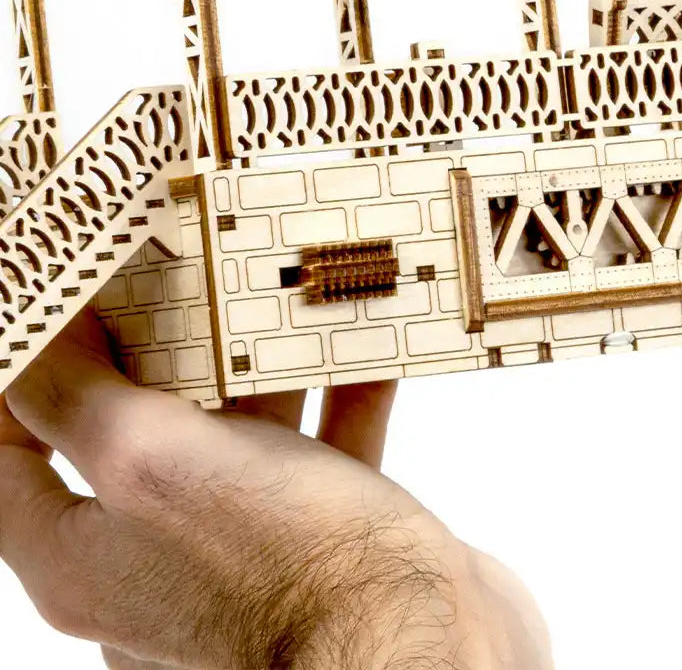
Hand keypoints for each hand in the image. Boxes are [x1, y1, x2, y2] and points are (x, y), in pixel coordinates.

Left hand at [0, 312, 550, 669]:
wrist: (417, 639)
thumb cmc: (277, 563)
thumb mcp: (152, 460)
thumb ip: (78, 395)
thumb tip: (32, 328)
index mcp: (84, 553)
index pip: (8, 459)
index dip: (19, 381)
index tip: (55, 305)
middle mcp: (155, 554)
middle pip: (134, 433)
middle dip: (160, 348)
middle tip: (182, 272)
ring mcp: (246, 544)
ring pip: (239, 433)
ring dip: (263, 364)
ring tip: (282, 293)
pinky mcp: (325, 535)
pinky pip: (323, 447)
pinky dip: (340, 393)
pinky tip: (366, 342)